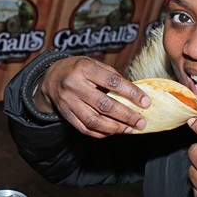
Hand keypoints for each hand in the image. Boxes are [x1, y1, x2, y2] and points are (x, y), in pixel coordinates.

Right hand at [34, 56, 149, 137]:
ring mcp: (68, 101)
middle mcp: (74, 85)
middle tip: (140, 122)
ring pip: (94, 120)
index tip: (145, 102)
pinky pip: (84, 128)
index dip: (131, 93)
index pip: (112, 82)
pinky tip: (113, 131)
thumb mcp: (94, 64)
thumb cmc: (78, 69)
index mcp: (85, 68)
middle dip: (126, 115)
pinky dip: (101, 133)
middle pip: (104, 105)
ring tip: (128, 129)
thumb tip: (135, 94)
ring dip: (114, 128)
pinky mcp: (65, 114)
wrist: (51, 77)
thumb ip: (112, 76)